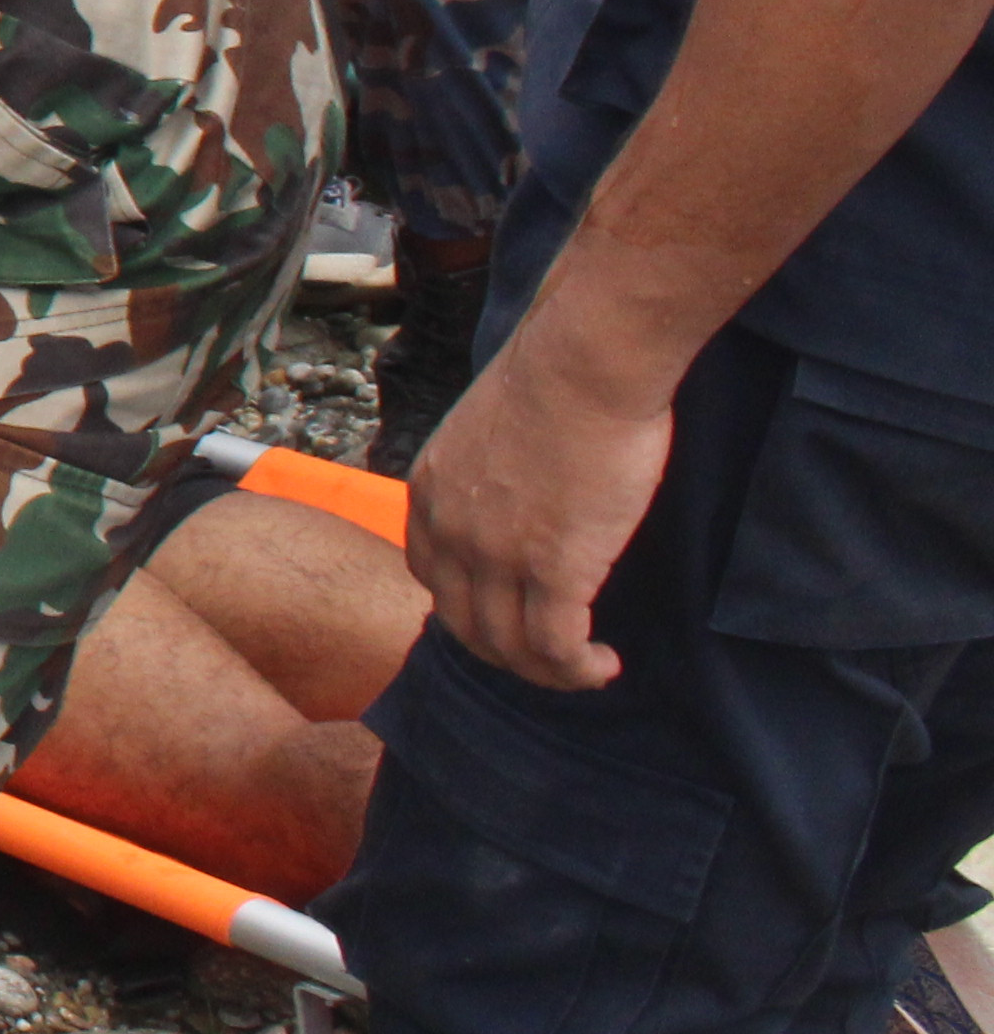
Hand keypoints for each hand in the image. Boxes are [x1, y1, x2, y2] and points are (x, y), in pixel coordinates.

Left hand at [405, 319, 674, 690]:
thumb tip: (516, 491)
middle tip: (550, 657)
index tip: (511, 616)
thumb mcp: (488, 429)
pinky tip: (604, 664)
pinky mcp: (554, 568)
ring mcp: (496, 554)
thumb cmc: (555, 379)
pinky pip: (556, 646)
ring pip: (509, 646)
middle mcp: (450, 530)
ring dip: (547, 671)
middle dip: (506, 652)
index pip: (432, 576)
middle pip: (463, 623)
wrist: (583, 362)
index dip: (470, 609)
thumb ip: (487, 471)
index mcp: (429, 492)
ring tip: (584, 668)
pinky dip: (578, 668)